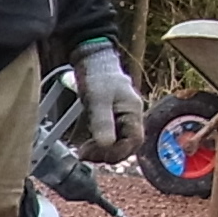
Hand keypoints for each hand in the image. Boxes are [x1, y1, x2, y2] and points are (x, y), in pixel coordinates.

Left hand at [70, 41, 144, 163]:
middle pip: (128, 145)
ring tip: (83, 152)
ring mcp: (123, 117)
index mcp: (133, 111)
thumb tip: (107, 144)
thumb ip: (102, 121)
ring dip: (102, 151)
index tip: (96, 154)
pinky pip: (111, 137)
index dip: (118, 152)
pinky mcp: (113, 118)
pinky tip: (85, 145)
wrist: (94, 61)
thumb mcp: (97, 99)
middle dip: (108, 154)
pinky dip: (99, 144)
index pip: (134, 140)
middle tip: (85, 155)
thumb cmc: (97, 77)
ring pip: (119, 142)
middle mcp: (132, 116)